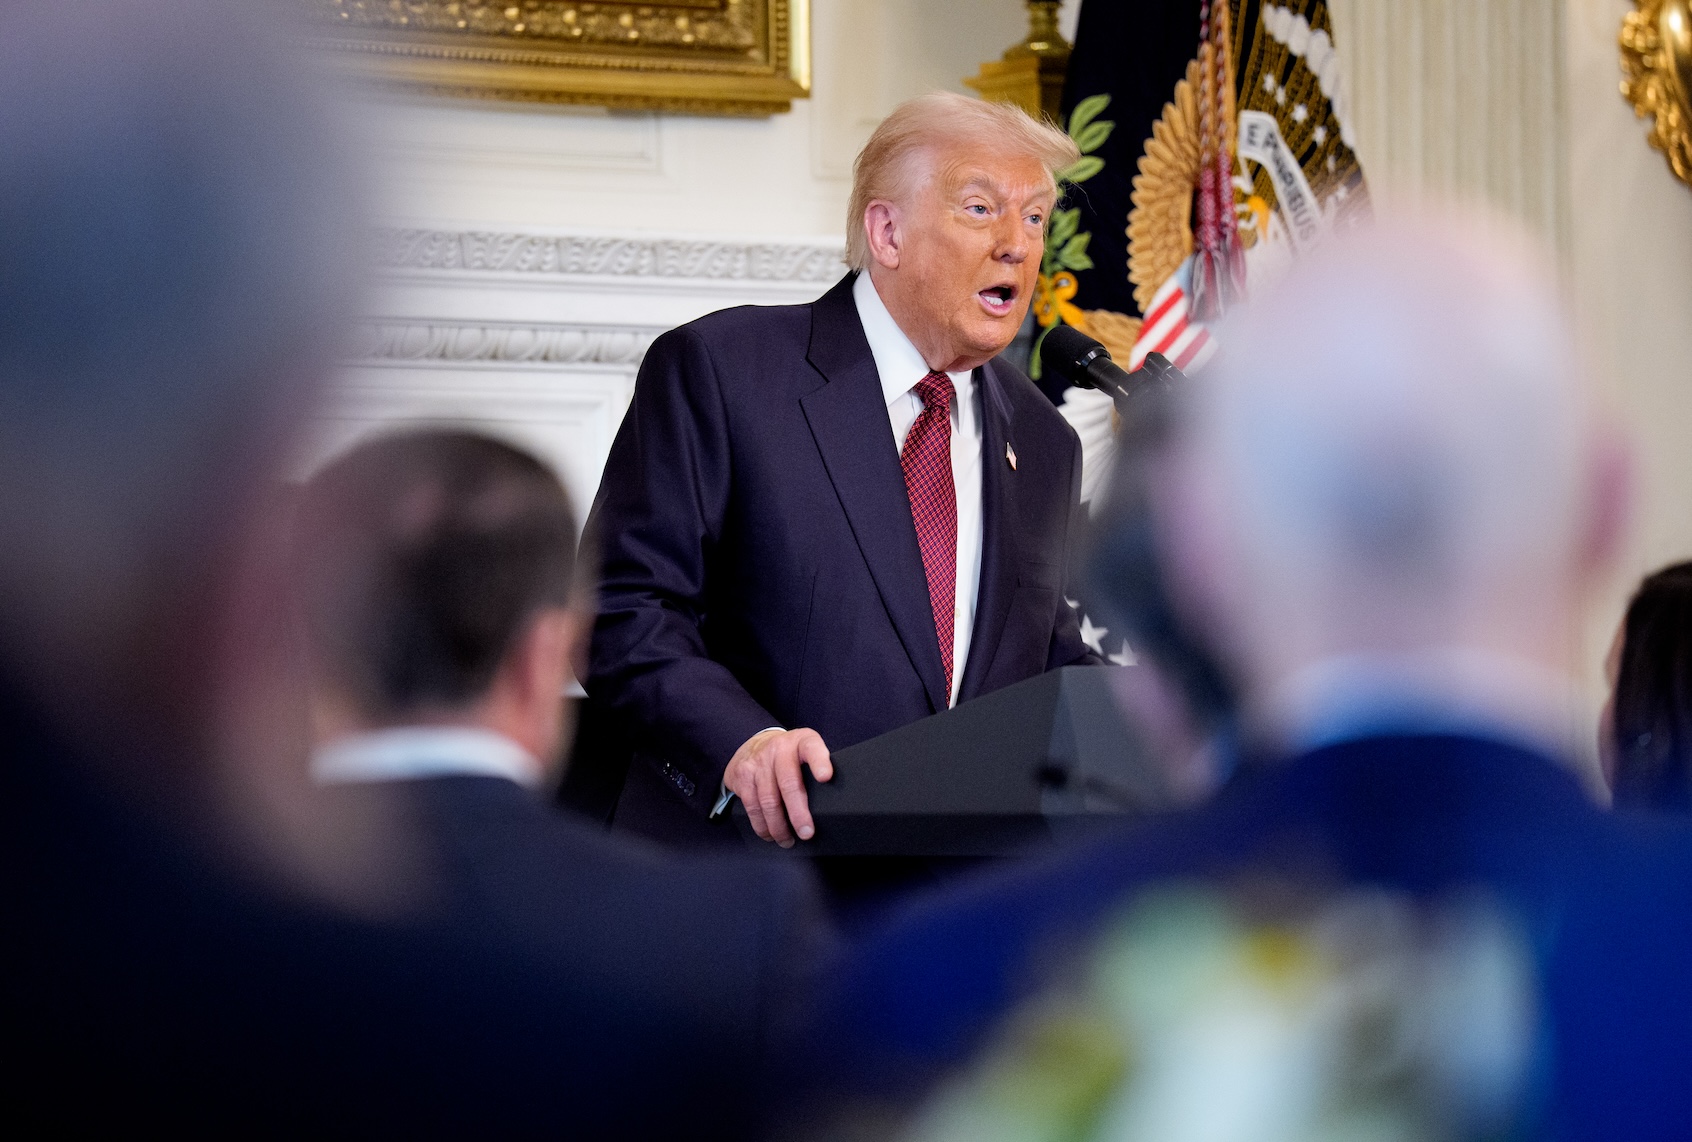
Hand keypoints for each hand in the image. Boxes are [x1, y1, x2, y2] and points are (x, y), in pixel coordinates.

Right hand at [723, 727, 832, 846]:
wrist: (754, 744)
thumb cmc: (788, 755)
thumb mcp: (805, 751)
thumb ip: (817, 767)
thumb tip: (834, 802)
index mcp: (801, 741)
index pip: (812, 748)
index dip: (819, 762)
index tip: (825, 777)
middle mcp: (778, 749)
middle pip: (788, 783)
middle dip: (798, 813)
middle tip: (807, 832)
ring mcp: (758, 762)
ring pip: (768, 800)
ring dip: (779, 826)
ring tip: (788, 840)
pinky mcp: (742, 776)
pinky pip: (752, 806)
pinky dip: (761, 825)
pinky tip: (770, 834)